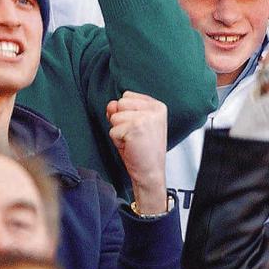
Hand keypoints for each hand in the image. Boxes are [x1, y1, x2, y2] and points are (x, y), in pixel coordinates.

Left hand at [107, 92, 167, 214]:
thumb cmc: (143, 150)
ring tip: (132, 141)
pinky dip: (117, 141)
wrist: (150, 173)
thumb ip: (122, 110)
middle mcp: (154, 109)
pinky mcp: (135, 127)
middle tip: (134, 136)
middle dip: (121, 121)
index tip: (138, 128)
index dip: (126, 113)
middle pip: (120, 103)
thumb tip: (111, 105)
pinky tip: (130, 147)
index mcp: (157, 106)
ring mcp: (145, 117)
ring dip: (119, 131)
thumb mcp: (133, 124)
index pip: (127, 96)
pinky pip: (112, 130)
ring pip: (115, 116)